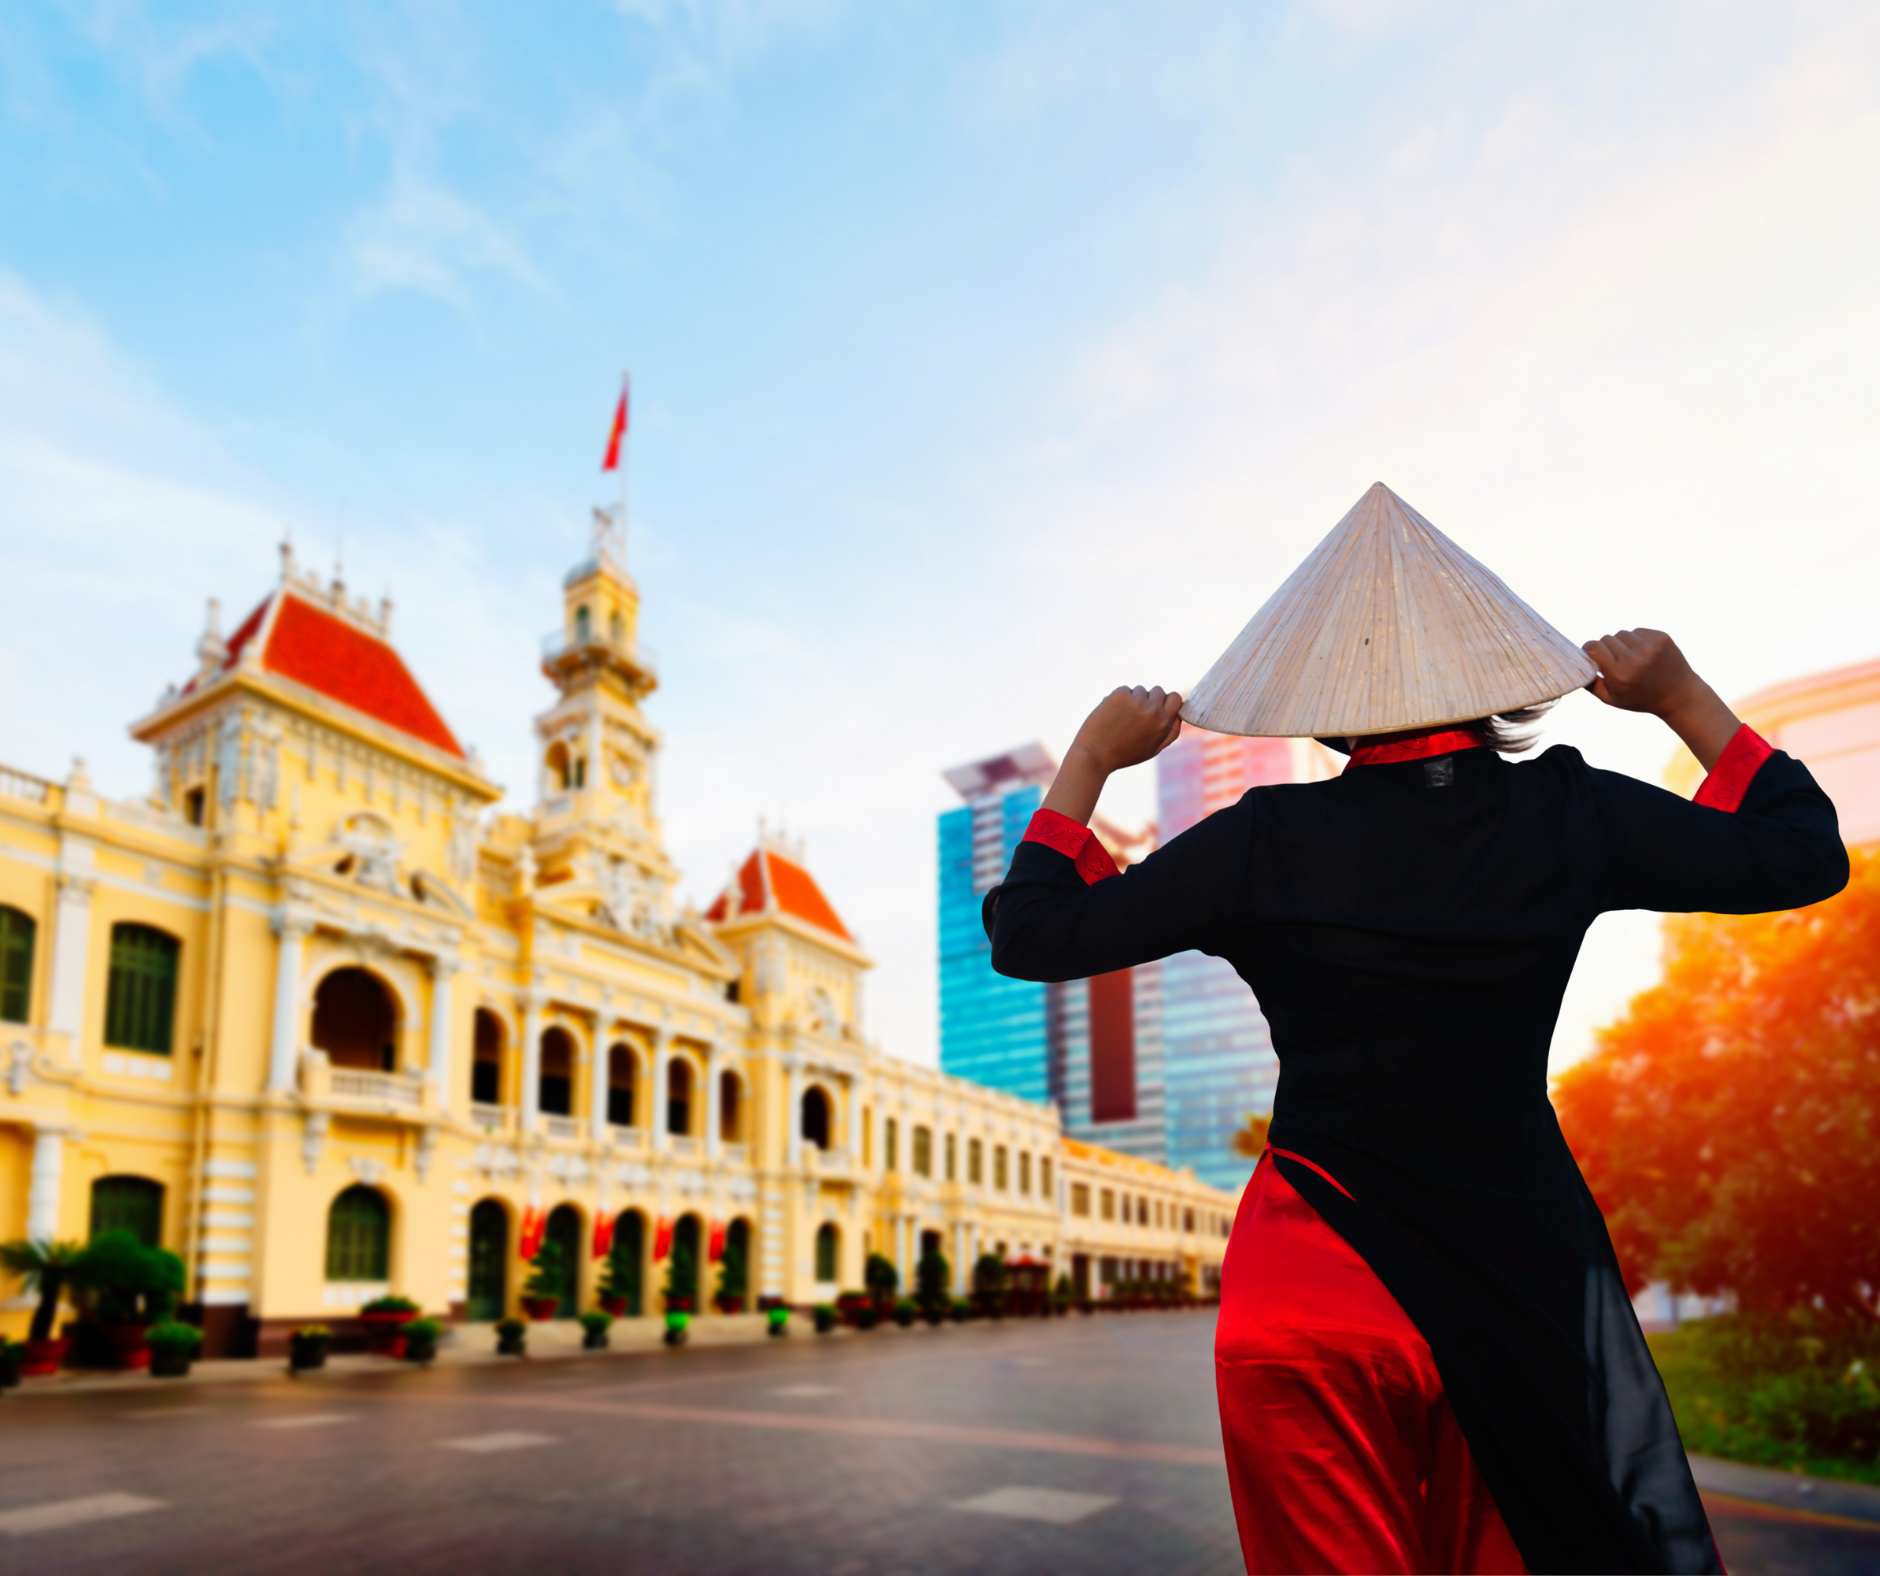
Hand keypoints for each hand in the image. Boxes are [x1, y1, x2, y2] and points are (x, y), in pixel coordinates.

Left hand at [1067, 686, 1184, 774]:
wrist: (1094, 755)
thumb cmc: (1124, 754)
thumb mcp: (1153, 749)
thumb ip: (1170, 732)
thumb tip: (1179, 715)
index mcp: (1163, 722)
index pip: (1175, 697)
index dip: (1167, 701)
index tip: (1158, 707)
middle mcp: (1152, 710)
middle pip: (1158, 690)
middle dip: (1149, 699)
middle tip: (1136, 714)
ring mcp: (1136, 701)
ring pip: (1140, 690)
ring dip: (1133, 699)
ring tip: (1121, 718)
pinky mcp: (1119, 695)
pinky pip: (1124, 689)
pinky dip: (1119, 698)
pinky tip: (1112, 713)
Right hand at [1581, 629, 1703, 715]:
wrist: (1679, 695)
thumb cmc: (1641, 699)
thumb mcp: (1613, 699)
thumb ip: (1591, 684)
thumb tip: (1575, 668)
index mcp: (1620, 674)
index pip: (1594, 647)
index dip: (1589, 649)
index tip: (1589, 655)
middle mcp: (1634, 658)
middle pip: (1606, 639)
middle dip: (1606, 648)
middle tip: (1613, 660)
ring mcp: (1650, 646)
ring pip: (1622, 634)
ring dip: (1622, 643)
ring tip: (1631, 657)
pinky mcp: (1661, 638)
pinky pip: (1637, 631)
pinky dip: (1636, 640)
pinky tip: (1644, 653)